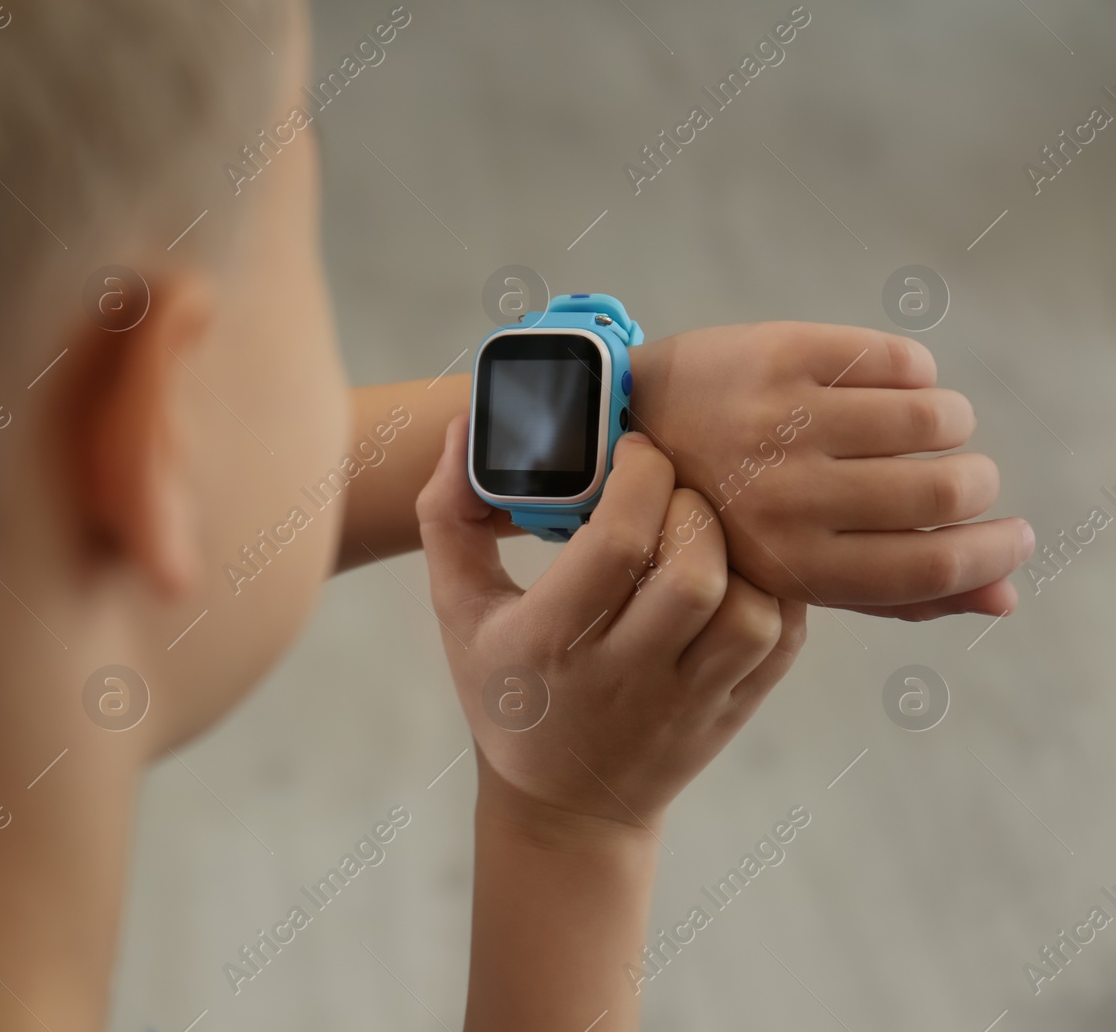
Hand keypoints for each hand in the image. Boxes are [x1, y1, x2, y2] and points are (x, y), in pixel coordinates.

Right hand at [417, 418, 805, 839]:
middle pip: (693, 574)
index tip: (634, 448)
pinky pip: (783, 641)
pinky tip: (737, 569)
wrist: (564, 807)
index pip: (616, 546)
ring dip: (736, 555)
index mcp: (546, 645)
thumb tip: (466, 426)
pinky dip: (774, 592)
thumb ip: (450, 516)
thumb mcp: (459, 610)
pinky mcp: (733, 714)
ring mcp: (686, 704)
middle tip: (672, 485)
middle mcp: (622, 679)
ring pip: (749, 612)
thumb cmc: (507, 692)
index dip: (638, 478)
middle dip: (692, 506)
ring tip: (703, 531)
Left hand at [628, 323, 1034, 620]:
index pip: (930, 566)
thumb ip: (892, 593)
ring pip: (932, 418)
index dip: (992, 553)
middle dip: (976, 482)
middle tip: (965, 476)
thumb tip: (1002, 596)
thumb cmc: (718, 508)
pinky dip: (914, 372)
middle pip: (944, 491)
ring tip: (927, 427)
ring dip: (949, 422)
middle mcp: (787, 496)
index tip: (1013, 535)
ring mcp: (782, 421)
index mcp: (790, 563)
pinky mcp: (780, 353)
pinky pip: (896, 358)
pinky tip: (887, 385)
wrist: (618, 425)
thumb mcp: (789, 568)